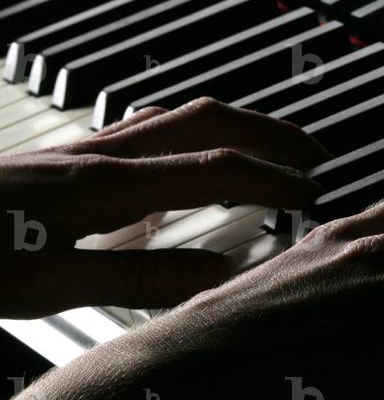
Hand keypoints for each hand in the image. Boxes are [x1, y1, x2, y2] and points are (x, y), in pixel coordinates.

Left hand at [0, 97, 329, 317]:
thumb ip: (144, 273)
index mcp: (108, 184)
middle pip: (207, 120)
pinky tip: (189, 164)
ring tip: (270, 148)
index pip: (215, 169)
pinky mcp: (69, 159)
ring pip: (178, 116)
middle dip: (268, 133)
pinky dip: (192, 137)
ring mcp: (85, 150)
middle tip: (312, 153)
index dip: (270, 180)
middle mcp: (102, 154)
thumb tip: (218, 271)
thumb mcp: (55, 283)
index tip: (310, 195)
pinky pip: (149, 130)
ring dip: (235, 127)